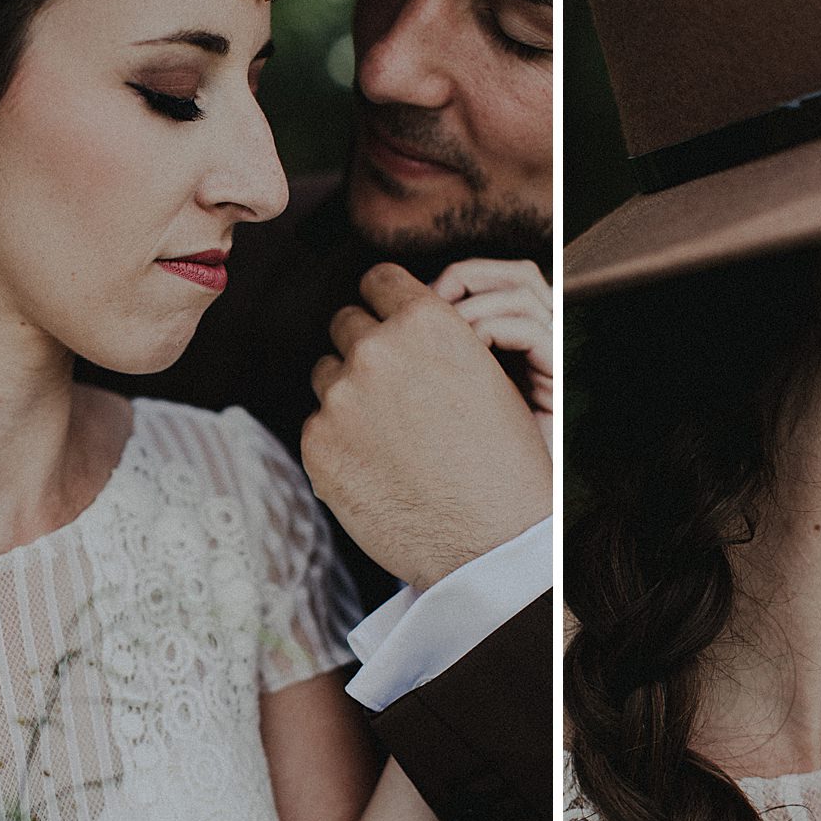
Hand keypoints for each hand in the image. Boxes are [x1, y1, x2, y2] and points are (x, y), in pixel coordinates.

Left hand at [305, 263, 552, 589]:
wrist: (491, 541)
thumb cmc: (504, 464)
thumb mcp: (487, 377)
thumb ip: (434, 341)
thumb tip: (391, 326)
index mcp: (428, 324)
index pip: (378, 279)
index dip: (386, 302)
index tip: (389, 322)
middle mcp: (379, 350)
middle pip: (346, 323)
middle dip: (366, 348)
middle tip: (395, 389)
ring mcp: (341, 398)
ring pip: (326, 373)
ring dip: (348, 393)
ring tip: (390, 434)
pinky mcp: (317, 443)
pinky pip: (316, 424)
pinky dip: (339, 441)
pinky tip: (377, 467)